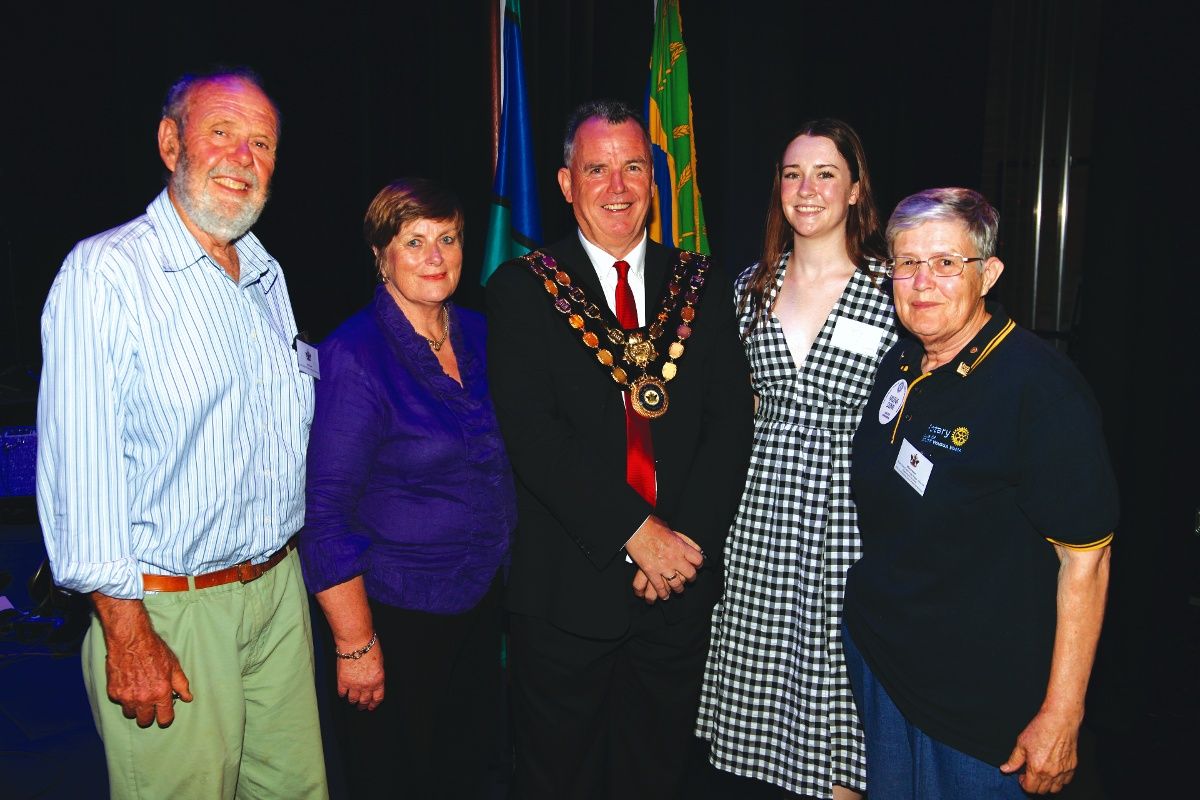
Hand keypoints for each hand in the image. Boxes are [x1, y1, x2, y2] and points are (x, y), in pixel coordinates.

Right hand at [92, 594, 191, 727]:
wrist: (130, 639)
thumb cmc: (153, 650)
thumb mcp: (173, 666)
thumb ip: (181, 684)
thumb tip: (188, 698)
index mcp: (160, 693)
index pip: (164, 719)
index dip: (166, 718)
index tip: (164, 714)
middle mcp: (143, 698)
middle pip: (145, 721)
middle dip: (149, 715)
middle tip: (151, 705)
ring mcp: (126, 697)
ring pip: (130, 714)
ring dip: (135, 707)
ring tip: (139, 693)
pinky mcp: (113, 692)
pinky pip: (120, 702)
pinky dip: (124, 697)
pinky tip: (129, 684)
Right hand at [335, 639, 384, 710]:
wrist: (356, 642)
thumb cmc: (369, 647)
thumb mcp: (380, 662)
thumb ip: (377, 674)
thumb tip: (374, 679)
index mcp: (378, 680)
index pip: (377, 697)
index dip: (374, 704)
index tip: (371, 707)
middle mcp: (367, 685)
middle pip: (364, 700)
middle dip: (363, 706)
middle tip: (361, 707)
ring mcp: (354, 684)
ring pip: (353, 699)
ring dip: (352, 701)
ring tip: (352, 702)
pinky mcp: (343, 681)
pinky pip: (342, 693)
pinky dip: (342, 694)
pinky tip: (343, 694)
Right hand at [625, 516, 702, 600]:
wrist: (636, 527)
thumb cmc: (652, 526)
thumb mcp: (673, 530)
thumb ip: (684, 540)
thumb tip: (695, 547)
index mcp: (680, 546)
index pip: (697, 559)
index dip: (699, 564)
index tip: (697, 565)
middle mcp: (674, 557)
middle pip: (690, 574)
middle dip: (691, 578)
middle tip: (689, 579)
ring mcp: (662, 565)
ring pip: (676, 584)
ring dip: (678, 588)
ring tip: (678, 589)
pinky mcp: (650, 571)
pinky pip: (659, 587)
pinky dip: (663, 593)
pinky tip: (665, 596)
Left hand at [999, 708, 1079, 793]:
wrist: (1059, 720)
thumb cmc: (1041, 729)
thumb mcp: (1021, 743)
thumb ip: (1014, 760)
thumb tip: (1005, 769)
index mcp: (1036, 768)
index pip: (1030, 788)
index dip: (1023, 783)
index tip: (1021, 776)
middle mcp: (1051, 773)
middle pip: (1042, 790)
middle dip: (1034, 784)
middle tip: (1030, 774)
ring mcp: (1063, 771)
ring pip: (1055, 788)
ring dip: (1047, 785)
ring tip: (1041, 774)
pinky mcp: (1072, 766)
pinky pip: (1066, 781)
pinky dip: (1059, 780)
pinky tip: (1053, 770)